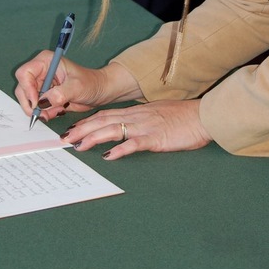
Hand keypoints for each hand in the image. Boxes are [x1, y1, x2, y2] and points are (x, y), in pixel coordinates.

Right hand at [14, 54, 142, 120]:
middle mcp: (41, 71)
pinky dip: (45, 113)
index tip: (37, 103)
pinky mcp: (44, 95)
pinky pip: (36, 107)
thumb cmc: (91, 83)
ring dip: (40, 110)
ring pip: (28, 100)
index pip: (25, 73)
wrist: (99, 92)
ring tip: (57, 110)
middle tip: (44, 114)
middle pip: (22, 88)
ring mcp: (41, 84)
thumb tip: (43, 102)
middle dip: (32, 104)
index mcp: (46, 61)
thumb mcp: (77, 87)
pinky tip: (58, 110)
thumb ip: (60, 94)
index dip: (27, 89)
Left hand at [60, 99, 212, 158]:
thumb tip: (130, 129)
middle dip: (82, 129)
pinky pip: (134, 144)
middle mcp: (137, 117)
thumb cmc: (183, 117)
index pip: (106, 114)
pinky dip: (120, 149)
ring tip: (78, 146)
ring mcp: (145, 127)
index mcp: (137, 112)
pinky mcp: (156, 138)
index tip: (72, 128)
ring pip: (113, 129)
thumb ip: (143, 120)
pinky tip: (109, 156)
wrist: (203, 116)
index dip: (87, 121)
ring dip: (94, 138)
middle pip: (103, 120)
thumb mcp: (158, 114)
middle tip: (64, 139)